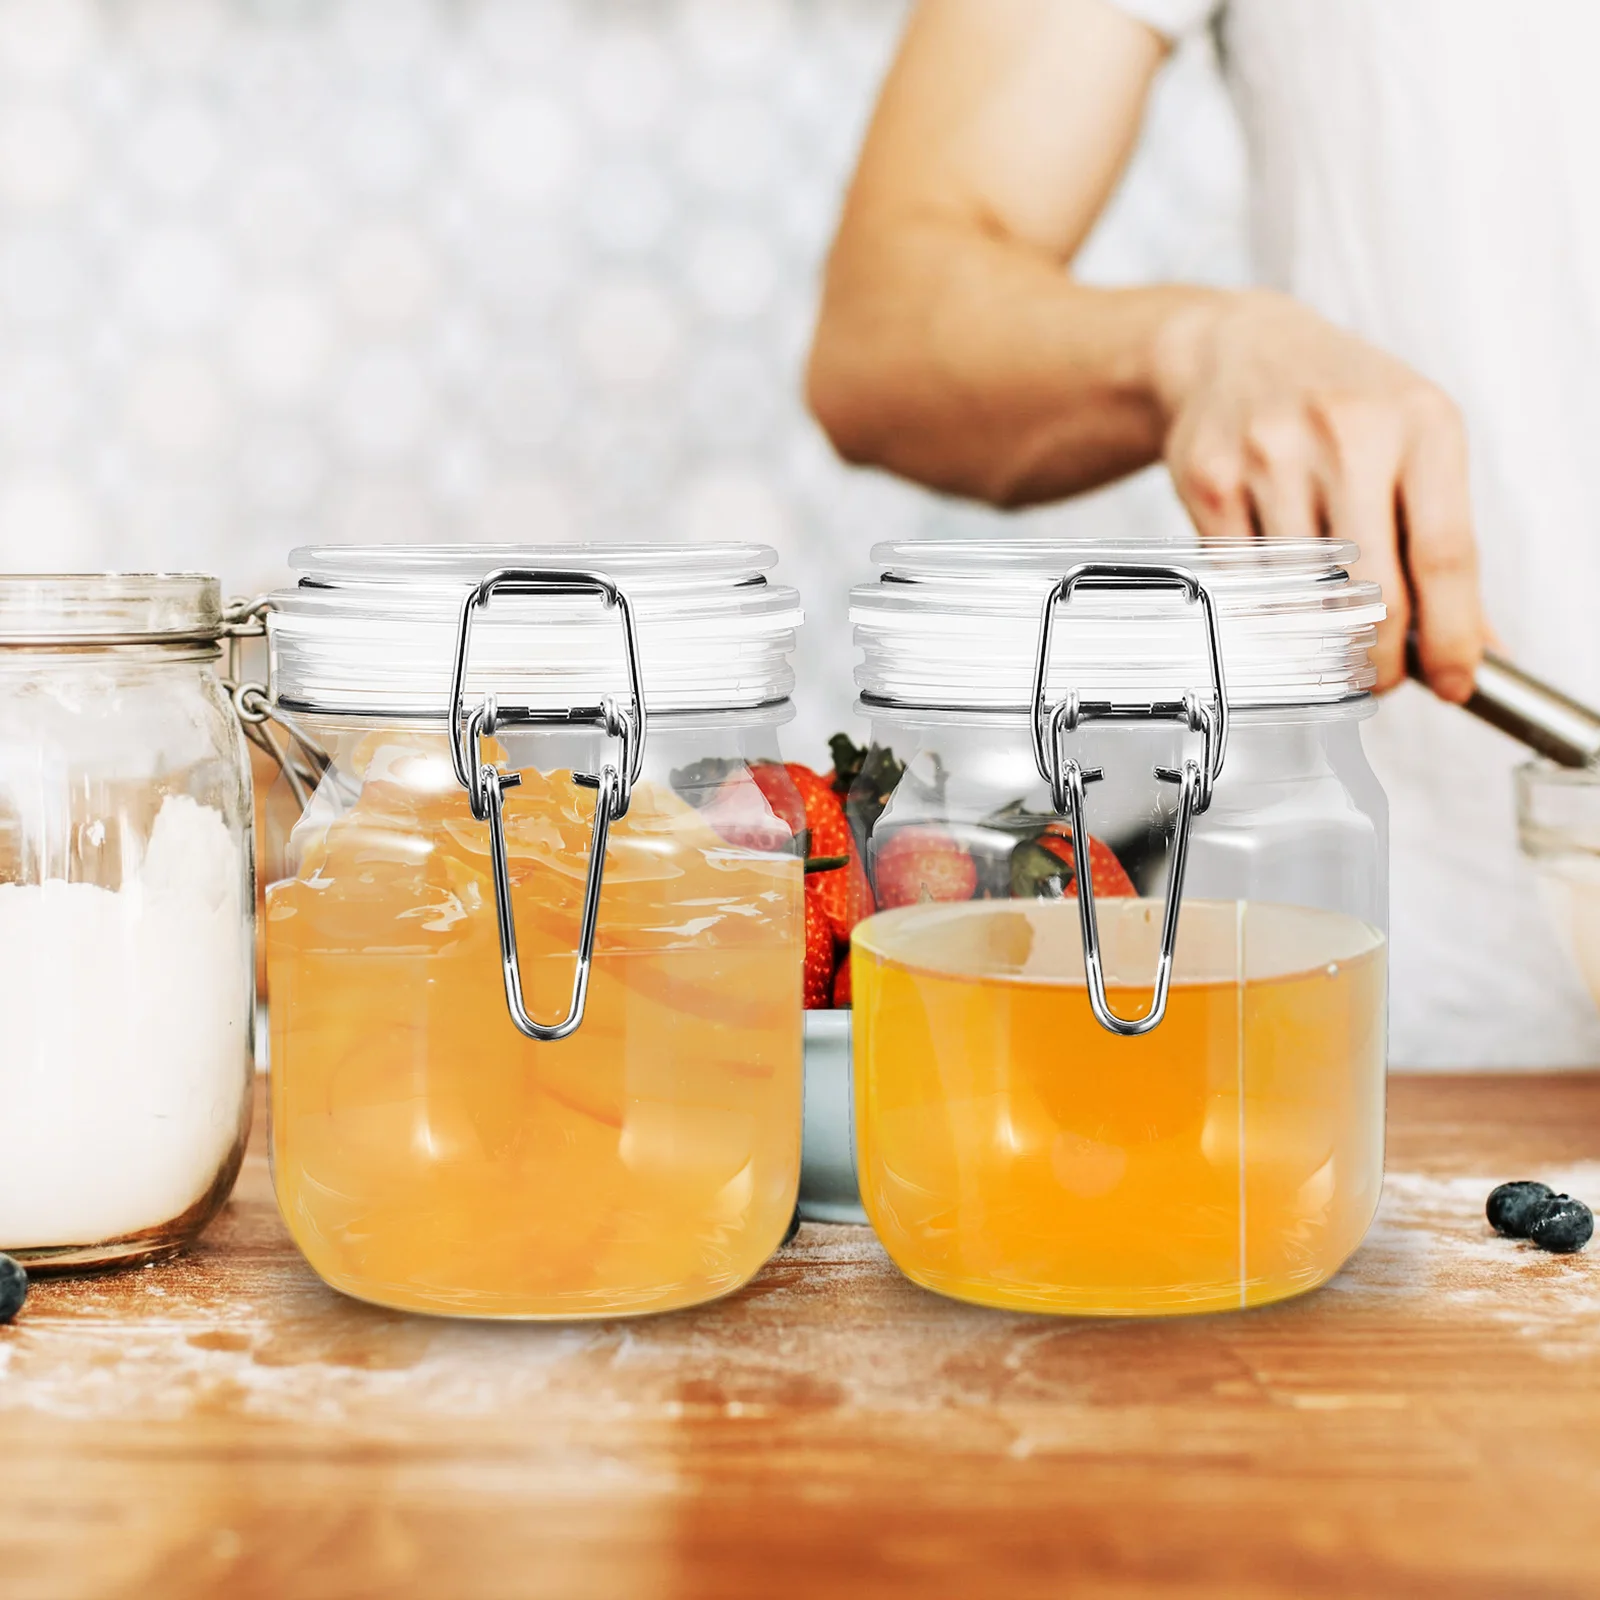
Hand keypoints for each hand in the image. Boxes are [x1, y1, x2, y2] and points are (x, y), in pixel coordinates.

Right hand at [1152, 289, 1485, 700]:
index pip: (1445, 554)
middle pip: (1373, 592)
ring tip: (1328, 643)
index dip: (1451, 634)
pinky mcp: (1210, 481)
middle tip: (1380, 680)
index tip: (1455, 681)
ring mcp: (1271, 456)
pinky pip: (1243, 584)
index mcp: (1421, 423)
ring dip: (1317, 644)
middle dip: (1380, 660)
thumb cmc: (1336, 402)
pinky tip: (1279, 603)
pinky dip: (1266, 613)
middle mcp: (1347, 435)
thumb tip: (1473, 644)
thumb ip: (1442, 541)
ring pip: (1302, 599)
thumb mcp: (1413, 444)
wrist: (1233, 349)